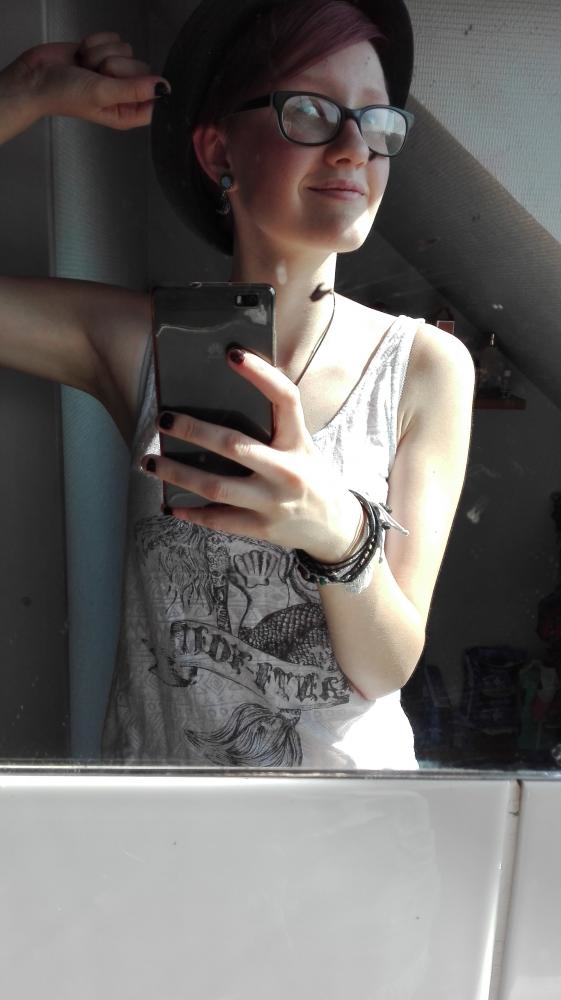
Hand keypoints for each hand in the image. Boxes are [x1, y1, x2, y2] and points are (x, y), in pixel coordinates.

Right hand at [1, 32, 168, 132]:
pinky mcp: (104, 53)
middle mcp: (124, 93)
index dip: (150, 88)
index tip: (135, 82)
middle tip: (98, 75)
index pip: (156, 102)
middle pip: (142, 69)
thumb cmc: (63, 95)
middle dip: (118, 66)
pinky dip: (95, 43)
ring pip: (127, 50)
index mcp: (127, 113)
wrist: (35, 76)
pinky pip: (113, 38)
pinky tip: (82, 56)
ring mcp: (114, 72)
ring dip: (102, 54)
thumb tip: (163, 87)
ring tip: (86, 68)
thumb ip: (134, 89)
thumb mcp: (102, 94)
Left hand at [141, 349, 361, 560]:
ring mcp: (273, 503)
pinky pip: (218, 520)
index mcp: (298, 443)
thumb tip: (220, 401)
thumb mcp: (302, 447)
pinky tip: (171, 504)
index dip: (261, 375)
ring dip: (177, 474)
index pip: (286, 399)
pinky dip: (191, 512)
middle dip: (193, 431)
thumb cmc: (312, 478)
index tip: (232, 355)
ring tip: (150, 462)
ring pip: (216, 486)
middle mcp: (287, 471)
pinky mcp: (261, 528)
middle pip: (234, 446)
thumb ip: (272, 429)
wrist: (335, 528)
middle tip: (164, 420)